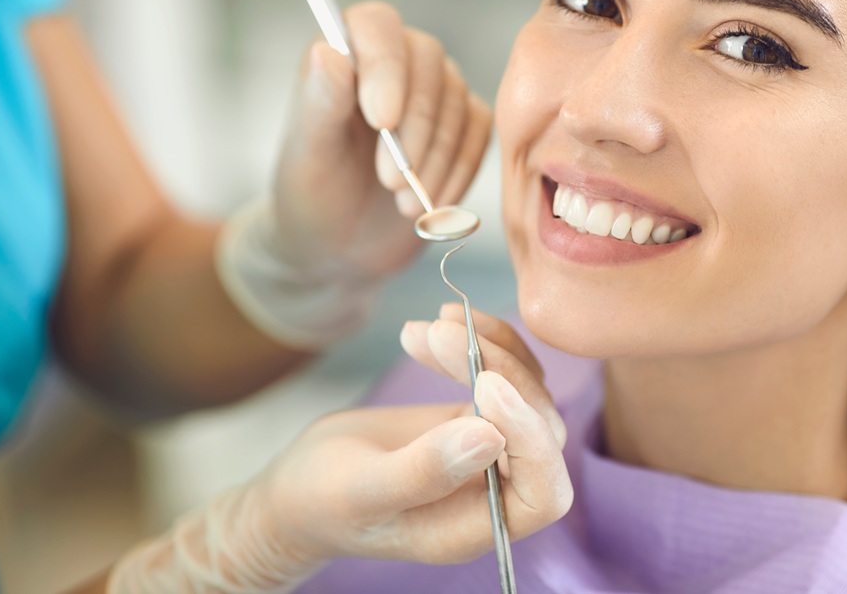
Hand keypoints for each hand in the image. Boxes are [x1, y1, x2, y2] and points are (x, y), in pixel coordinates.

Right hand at [253, 304, 571, 565]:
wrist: (301, 486)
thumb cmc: (324, 502)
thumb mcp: (363, 489)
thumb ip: (425, 471)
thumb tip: (491, 434)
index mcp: (477, 526)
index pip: (544, 491)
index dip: (530, 437)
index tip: (483, 383)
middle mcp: (495, 490)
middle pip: (540, 428)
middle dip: (499, 372)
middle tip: (440, 333)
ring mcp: (491, 450)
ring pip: (528, 392)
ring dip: (489, 348)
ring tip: (432, 325)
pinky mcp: (478, 417)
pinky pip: (505, 374)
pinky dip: (483, 341)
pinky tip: (441, 322)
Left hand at [271, 1, 491, 279]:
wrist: (339, 251)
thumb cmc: (312, 198)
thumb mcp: (309, 156)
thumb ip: (319, 102)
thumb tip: (328, 51)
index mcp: (345, 55)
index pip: (378, 25)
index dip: (387, 65)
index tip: (382, 121)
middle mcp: (393, 64)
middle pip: (429, 61)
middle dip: (416, 126)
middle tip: (389, 181)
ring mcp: (431, 95)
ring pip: (459, 99)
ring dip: (437, 157)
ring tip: (404, 203)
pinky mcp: (461, 129)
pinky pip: (480, 133)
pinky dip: (460, 171)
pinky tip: (433, 203)